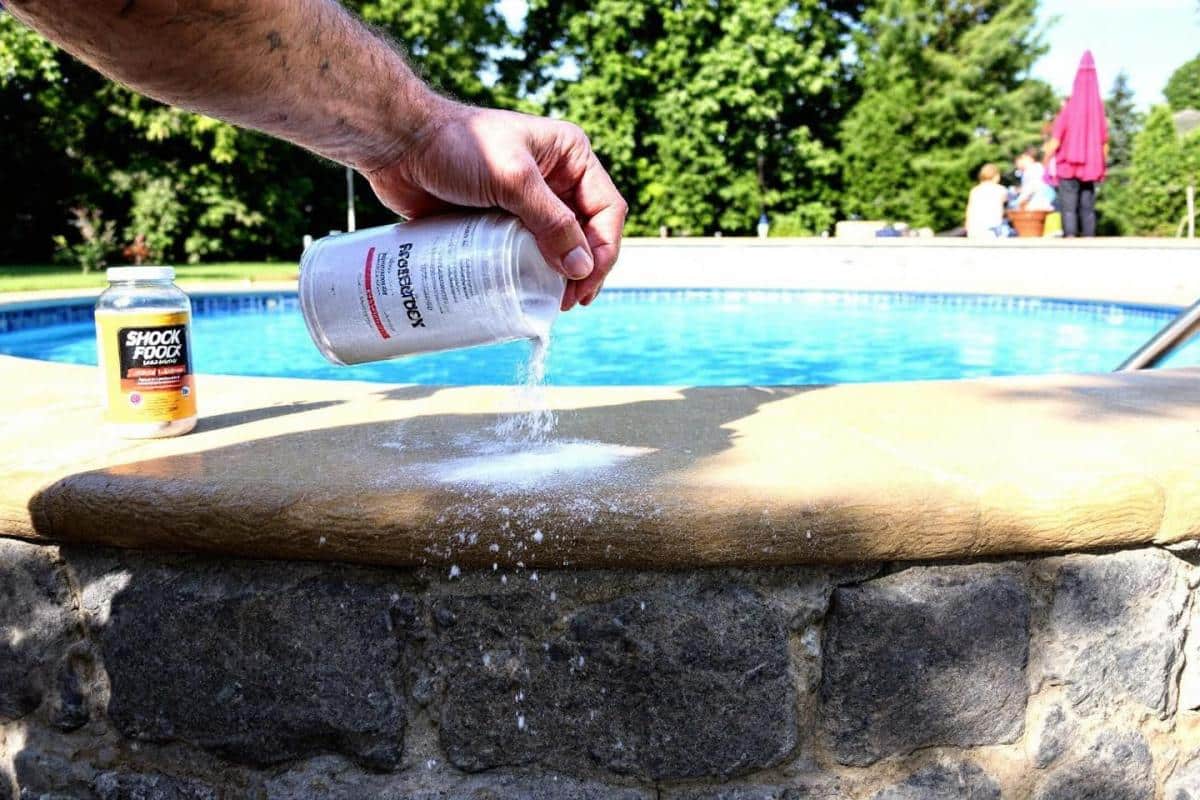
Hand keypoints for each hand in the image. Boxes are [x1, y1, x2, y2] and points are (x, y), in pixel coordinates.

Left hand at [364, 101, 627, 310]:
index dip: (603, 250)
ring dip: (559, 277)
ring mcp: (529, 203)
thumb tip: (581, 268)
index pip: (606, 209)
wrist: (400, 146)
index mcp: (570, 157)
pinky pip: (527, 254)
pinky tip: (527, 295)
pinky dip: (531, 276)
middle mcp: (556, 180)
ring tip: (550, 304)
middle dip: (584, 270)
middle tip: (569, 303)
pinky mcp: (502, 222)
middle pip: (588, 234)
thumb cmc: (456, 147)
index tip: (584, 284)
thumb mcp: (512, 180)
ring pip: (559, 249)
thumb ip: (551, 222)